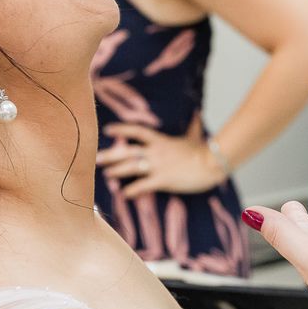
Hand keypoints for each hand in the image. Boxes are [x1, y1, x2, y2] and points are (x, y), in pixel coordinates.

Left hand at [99, 124, 226, 195]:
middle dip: (110, 155)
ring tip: (105, 175)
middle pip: (127, 151)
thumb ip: (192, 126)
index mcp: (161, 140)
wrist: (212, 162)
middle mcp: (155, 152)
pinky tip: (124, 195)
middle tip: (95, 158)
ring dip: (116, 171)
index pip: (136, 131)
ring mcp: (158, 166)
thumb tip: (197, 114)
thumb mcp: (195, 136)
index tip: (108, 130)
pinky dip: (132, 191)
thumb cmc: (204, 151)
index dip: (121, 129)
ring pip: (131, 167)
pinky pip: (143, 186)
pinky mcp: (163, 180)